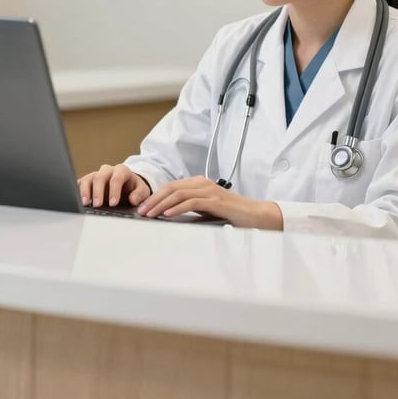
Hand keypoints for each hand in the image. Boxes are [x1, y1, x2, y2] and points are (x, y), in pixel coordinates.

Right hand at [78, 164, 151, 207]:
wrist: (126, 186)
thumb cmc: (134, 189)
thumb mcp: (142, 191)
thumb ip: (140, 194)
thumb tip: (133, 199)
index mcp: (122, 171)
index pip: (117, 178)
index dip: (114, 190)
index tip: (113, 203)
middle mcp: (108, 171)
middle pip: (100, 177)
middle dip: (98, 191)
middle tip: (98, 205)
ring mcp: (96, 175)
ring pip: (88, 178)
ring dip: (85, 191)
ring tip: (85, 203)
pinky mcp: (88, 181)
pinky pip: (81, 183)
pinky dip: (78, 191)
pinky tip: (78, 200)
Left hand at [137, 177, 282, 229]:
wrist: (255, 214)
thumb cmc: (232, 214)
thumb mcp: (207, 210)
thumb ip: (192, 208)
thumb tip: (170, 215)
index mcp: (199, 183)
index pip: (172, 187)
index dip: (156, 196)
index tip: (144, 208)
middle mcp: (202, 183)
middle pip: (172, 188)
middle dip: (154, 199)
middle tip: (142, 211)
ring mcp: (209, 190)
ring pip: (178, 194)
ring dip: (161, 204)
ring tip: (150, 214)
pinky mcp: (215, 200)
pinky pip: (192, 202)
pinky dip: (177, 207)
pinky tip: (168, 214)